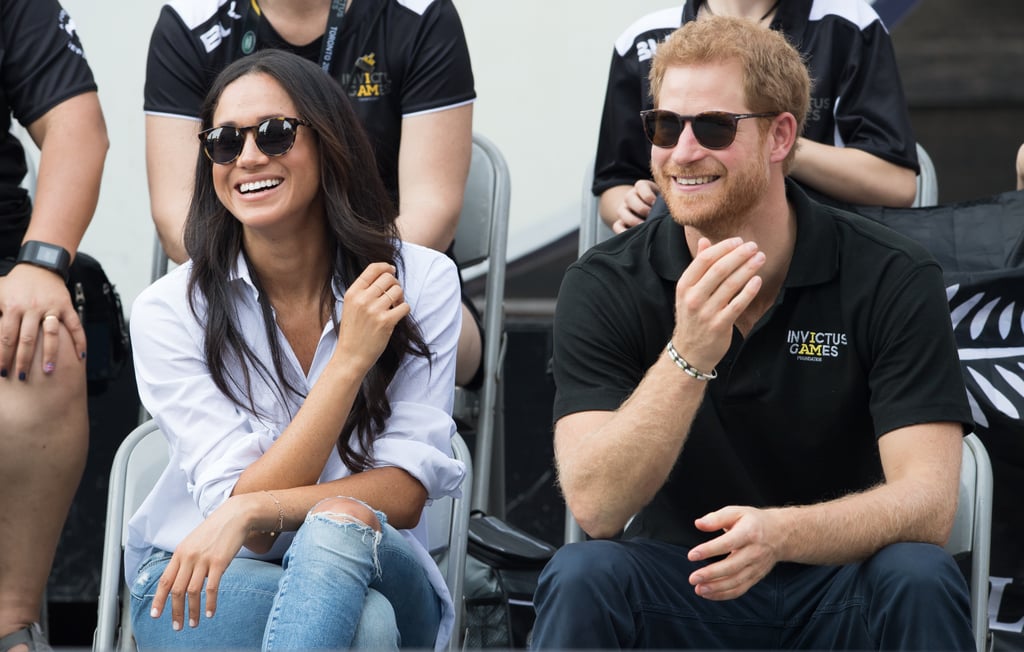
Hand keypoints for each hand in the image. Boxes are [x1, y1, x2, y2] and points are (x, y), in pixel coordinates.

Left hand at [0, 263, 85, 378]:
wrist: (39, 266)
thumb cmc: (16, 283)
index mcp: (13, 307)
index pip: (6, 336)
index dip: (3, 355)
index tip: (2, 370)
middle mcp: (32, 308)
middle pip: (27, 339)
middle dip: (23, 360)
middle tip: (21, 376)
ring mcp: (51, 308)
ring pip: (51, 334)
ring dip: (50, 354)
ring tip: (48, 371)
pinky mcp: (66, 307)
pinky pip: (74, 326)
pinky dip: (79, 341)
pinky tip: (80, 356)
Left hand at [150, 495, 257, 630]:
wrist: (235, 516)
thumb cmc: (216, 530)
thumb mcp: (194, 542)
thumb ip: (186, 560)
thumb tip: (182, 581)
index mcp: (180, 553)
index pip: (164, 581)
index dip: (159, 600)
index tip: (156, 615)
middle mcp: (188, 557)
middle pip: (177, 590)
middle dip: (175, 611)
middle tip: (177, 626)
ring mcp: (203, 560)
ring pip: (192, 592)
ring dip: (192, 611)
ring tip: (194, 623)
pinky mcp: (219, 562)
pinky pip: (212, 588)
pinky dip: (210, 603)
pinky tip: (211, 613)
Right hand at [335, 262, 410, 372]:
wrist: (350, 356)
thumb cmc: (352, 332)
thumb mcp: (350, 306)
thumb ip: (363, 291)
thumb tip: (385, 275)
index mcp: (352, 293)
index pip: (372, 269)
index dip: (385, 267)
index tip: (392, 270)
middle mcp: (363, 299)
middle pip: (388, 278)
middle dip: (394, 283)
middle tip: (393, 293)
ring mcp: (374, 310)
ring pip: (398, 290)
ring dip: (400, 297)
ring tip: (394, 305)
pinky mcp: (386, 322)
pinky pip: (405, 306)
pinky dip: (404, 309)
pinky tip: (397, 315)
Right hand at [611, 180, 659, 233]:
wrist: (652, 214)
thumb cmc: (662, 205)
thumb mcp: (664, 198)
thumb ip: (664, 200)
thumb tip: (669, 209)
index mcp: (642, 187)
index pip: (640, 186)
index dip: (648, 195)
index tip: (655, 203)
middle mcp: (630, 196)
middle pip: (629, 198)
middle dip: (641, 208)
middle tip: (652, 216)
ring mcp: (623, 209)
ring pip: (621, 212)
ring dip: (633, 220)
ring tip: (645, 227)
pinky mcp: (620, 222)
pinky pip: (617, 226)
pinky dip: (623, 231)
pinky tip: (635, 235)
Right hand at [671, 238, 764, 371]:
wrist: (690, 352)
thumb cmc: (692, 317)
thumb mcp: (688, 291)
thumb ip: (697, 266)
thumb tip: (705, 241)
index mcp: (684, 286)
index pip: (704, 260)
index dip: (723, 248)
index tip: (738, 241)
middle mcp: (693, 298)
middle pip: (719, 270)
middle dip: (739, 255)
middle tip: (754, 246)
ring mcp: (706, 312)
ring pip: (730, 285)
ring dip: (748, 269)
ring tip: (760, 258)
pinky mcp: (719, 325)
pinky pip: (738, 304)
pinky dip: (749, 290)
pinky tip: (758, 280)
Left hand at [686, 506, 780, 599]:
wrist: (780, 534)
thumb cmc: (753, 522)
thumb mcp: (736, 512)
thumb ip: (716, 518)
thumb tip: (698, 524)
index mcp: (749, 532)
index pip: (727, 543)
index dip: (709, 550)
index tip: (692, 555)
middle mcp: (754, 552)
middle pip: (732, 566)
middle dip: (711, 574)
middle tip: (693, 578)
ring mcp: (756, 567)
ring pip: (736, 582)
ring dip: (716, 588)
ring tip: (699, 588)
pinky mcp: (756, 577)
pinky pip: (740, 589)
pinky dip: (724, 594)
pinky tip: (709, 593)